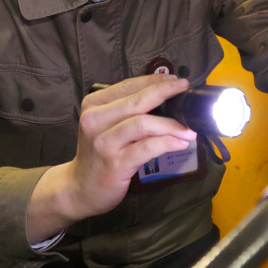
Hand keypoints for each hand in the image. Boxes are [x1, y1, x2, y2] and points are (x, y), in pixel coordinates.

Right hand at [26, 73, 194, 242]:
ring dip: (170, 124)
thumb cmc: (97, 153)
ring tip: (188, 128)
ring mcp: (104, 143)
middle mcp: (95, 121)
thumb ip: (124, 109)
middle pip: (137, 101)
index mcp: (93, 105)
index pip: (127, 86)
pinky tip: (180, 143)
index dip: (154, 80)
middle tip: (184, 89)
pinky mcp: (116, 163)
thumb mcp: (103, 124)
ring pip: (143, 124)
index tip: (174, 79)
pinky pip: (147, 148)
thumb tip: (161, 95)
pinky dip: (167, 142)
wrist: (79, 188)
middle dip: (164, 92)